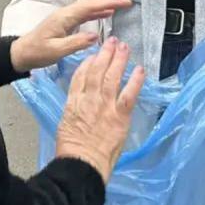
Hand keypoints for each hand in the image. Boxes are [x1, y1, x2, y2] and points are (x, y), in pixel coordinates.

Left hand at [11, 0, 132, 72]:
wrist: (22, 53)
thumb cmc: (37, 53)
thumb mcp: (56, 51)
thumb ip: (75, 43)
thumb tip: (95, 36)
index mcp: (64, 18)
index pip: (89, 6)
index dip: (107, 3)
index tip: (123, 1)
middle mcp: (65, 14)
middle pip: (90, 3)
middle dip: (109, 0)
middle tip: (127, 0)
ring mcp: (65, 17)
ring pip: (88, 7)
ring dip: (104, 4)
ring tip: (121, 3)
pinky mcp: (66, 22)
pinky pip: (84, 14)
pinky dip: (97, 11)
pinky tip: (106, 13)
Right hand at [55, 38, 145, 182]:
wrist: (81, 163)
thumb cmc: (71, 151)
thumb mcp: (65, 125)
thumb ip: (74, 112)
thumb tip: (81, 110)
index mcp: (74, 103)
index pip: (80, 76)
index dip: (88, 63)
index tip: (93, 55)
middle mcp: (89, 99)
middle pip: (97, 70)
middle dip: (105, 54)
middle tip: (111, 41)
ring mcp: (105, 105)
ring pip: (112, 76)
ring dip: (119, 60)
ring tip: (124, 47)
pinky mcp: (120, 115)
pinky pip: (129, 93)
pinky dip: (135, 80)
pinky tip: (140, 69)